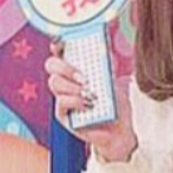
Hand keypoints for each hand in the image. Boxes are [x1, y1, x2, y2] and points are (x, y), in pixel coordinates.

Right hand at [45, 42, 137, 162]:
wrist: (122, 130)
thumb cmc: (117, 104)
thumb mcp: (114, 80)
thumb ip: (106, 65)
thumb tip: (102, 48)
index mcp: (76, 69)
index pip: (60, 52)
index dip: (58, 44)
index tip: (62, 42)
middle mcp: (66, 81)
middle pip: (51, 65)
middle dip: (66, 67)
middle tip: (84, 77)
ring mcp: (62, 97)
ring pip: (54, 83)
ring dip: (73, 86)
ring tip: (90, 93)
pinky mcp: (62, 115)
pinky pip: (61, 102)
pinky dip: (76, 101)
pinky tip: (89, 104)